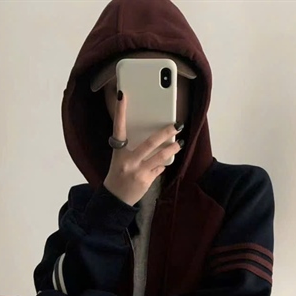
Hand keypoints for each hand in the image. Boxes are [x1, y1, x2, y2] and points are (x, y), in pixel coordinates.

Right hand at [103, 91, 184, 206]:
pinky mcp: (146, 181)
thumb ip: (131, 148)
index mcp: (118, 152)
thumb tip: (150, 136)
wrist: (115, 199)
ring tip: (179, 143)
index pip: (118, 128)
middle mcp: (128, 161)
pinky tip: (165, 162)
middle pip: (150, 143)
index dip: (120, 112)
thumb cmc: (118, 175)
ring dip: (172, 149)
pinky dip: (163, 164)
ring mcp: (138, 171)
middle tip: (177, 125)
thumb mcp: (119, 159)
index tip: (122, 96)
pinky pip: (159, 169)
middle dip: (166, 133)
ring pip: (160, 157)